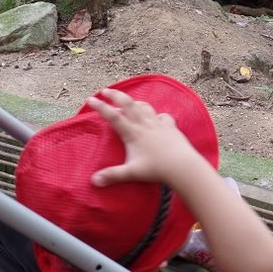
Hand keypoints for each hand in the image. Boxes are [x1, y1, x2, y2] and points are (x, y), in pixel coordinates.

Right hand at [85, 88, 200, 186]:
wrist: (182, 165)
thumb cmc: (156, 169)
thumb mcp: (132, 173)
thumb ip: (112, 175)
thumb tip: (93, 181)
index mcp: (133, 133)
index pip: (113, 116)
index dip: (100, 107)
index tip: (90, 99)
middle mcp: (145, 124)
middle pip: (128, 104)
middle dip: (115, 95)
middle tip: (105, 90)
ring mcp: (159, 124)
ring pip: (144, 107)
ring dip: (134, 102)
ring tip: (128, 102)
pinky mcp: (171, 127)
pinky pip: (163, 116)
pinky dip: (157, 115)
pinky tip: (156, 118)